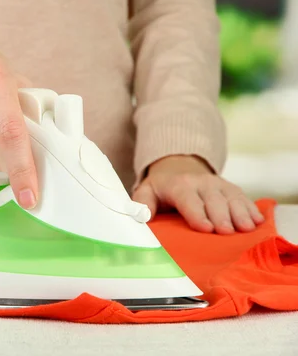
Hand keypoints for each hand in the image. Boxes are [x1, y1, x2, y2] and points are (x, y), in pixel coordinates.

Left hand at [132, 155, 264, 233]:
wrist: (177, 167)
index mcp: (179, 185)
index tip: (205, 228)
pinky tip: (257, 221)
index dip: (197, 214)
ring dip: (240, 213)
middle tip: (226, 232)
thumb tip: (142, 217)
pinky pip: (243, 198)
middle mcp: (201, 183)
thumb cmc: (161, 188)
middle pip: (213, 200)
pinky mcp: (231, 188)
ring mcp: (218, 184)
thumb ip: (142, 204)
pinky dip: (251, 209)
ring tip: (246, 228)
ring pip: (231, 198)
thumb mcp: (146, 192)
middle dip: (220, 216)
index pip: (188, 199)